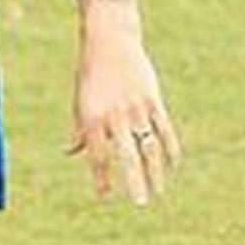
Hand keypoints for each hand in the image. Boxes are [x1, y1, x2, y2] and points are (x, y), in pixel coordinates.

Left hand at [68, 34, 180, 204]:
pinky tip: (173, 165)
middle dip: (134, 181)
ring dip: (156, 170)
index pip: (98, 156)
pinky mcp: (153, 100)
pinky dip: (171, 148)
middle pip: (127, 155)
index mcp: (92, 117)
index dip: (102, 178)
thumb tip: (71, 153)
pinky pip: (165, 129)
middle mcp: (115, 115)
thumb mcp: (80, 101)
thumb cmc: (90, 75)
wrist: (109, 41)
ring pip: (150, 145)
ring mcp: (136, 108)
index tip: (106, 198)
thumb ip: (80, 129)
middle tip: (141, 203)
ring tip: (159, 190)